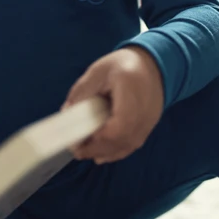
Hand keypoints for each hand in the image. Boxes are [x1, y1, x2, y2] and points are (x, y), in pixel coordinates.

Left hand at [61, 46, 163, 164]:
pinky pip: (133, 145)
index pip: (120, 124)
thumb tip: (66, 114)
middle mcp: (144, 109)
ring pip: (128, 145)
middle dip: (98, 148)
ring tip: (85, 151)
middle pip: (123, 139)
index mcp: (131, 90)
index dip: (100, 137)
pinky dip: (115, 152)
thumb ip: (82, 93)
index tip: (80, 140)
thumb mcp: (97, 72)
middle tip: (77, 149)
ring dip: (105, 152)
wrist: (152, 65)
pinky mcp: (149, 126)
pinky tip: (100, 154)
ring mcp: (149, 120)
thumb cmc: (123, 64)